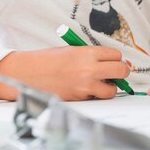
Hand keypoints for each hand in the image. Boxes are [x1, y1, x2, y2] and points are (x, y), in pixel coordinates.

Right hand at [0, 46, 129, 100]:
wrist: (27, 74)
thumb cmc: (47, 61)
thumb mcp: (71, 50)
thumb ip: (90, 56)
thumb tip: (109, 62)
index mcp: (87, 53)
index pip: (116, 55)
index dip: (116, 58)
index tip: (113, 61)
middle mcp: (89, 68)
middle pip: (121, 70)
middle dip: (121, 72)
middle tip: (116, 73)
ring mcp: (85, 85)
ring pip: (113, 89)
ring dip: (110, 87)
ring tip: (102, 84)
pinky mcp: (80, 98)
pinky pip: (97, 98)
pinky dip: (96, 95)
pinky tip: (88, 90)